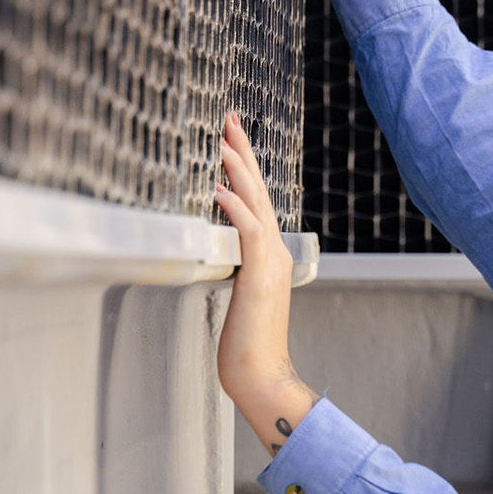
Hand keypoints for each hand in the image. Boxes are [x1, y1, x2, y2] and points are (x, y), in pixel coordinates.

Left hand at [212, 112, 316, 453]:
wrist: (261, 374)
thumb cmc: (245, 344)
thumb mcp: (238, 297)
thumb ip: (234, 270)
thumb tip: (218, 251)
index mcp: (269, 254)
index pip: (256, 200)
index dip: (243, 168)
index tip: (229, 139)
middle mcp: (274, 251)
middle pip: (259, 190)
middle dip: (242, 152)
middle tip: (229, 118)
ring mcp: (270, 262)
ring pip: (255, 203)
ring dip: (238, 170)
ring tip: (223, 140)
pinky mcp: (259, 277)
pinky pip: (248, 232)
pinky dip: (234, 207)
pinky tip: (218, 189)